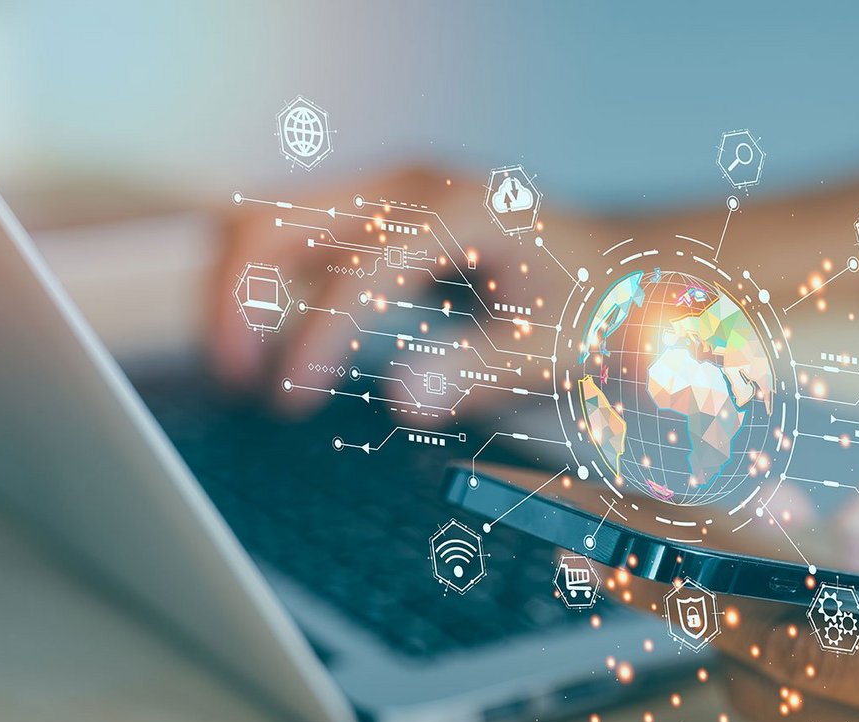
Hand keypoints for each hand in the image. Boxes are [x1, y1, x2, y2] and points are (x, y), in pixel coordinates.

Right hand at [205, 165, 604, 416]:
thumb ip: (478, 371)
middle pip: (283, 218)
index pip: (359, 268)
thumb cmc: (592, 308)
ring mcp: (391, 191)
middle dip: (242, 297)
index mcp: (461, 210)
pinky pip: (298, 232)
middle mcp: (413, 184)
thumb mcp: (552, 349)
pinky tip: (269, 340)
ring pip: (276, 218)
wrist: (619, 271)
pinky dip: (267, 279)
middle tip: (238, 381)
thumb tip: (402, 399)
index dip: (317, 336)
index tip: (291, 399)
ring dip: (243, 286)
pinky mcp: (380, 212)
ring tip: (242, 368)